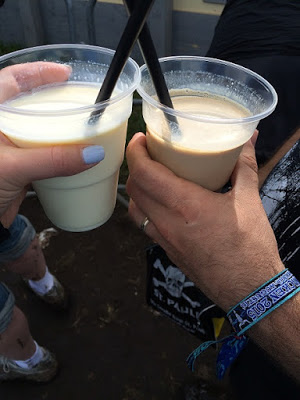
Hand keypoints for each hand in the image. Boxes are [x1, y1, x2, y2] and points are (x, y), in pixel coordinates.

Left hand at [0, 62, 104, 226]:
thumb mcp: (13, 167)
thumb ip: (54, 159)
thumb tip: (93, 153)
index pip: (11, 80)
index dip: (39, 72)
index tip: (65, 74)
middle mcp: (0, 129)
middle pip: (27, 102)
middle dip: (52, 97)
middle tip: (76, 97)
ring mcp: (8, 148)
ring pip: (35, 128)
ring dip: (57, 126)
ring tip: (79, 124)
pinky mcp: (16, 167)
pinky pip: (40, 151)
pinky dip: (56, 150)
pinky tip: (70, 154)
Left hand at [126, 132, 283, 310]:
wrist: (250, 290)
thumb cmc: (251, 247)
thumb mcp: (249, 200)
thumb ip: (244, 165)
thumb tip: (247, 140)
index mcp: (186, 205)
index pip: (144, 174)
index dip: (135, 152)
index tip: (140, 139)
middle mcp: (167, 223)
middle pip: (134, 188)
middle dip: (135, 165)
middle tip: (148, 152)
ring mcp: (165, 240)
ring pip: (134, 209)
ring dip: (137, 188)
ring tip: (152, 175)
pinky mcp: (168, 251)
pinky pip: (145, 225)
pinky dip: (145, 208)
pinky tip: (162, 202)